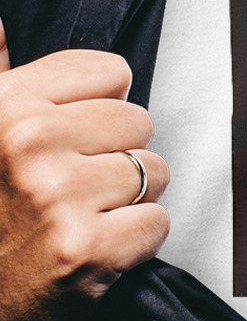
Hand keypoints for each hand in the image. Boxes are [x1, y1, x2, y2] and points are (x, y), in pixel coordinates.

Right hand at [0, 18, 168, 320]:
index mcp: (5, 105)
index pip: (110, 71)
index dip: (104, 105)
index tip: (81, 132)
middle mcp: (29, 143)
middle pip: (139, 122)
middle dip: (120, 154)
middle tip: (81, 184)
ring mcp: (58, 197)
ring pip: (154, 172)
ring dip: (132, 198)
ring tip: (87, 215)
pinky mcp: (86, 249)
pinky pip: (157, 222)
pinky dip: (138, 239)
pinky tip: (98, 244)